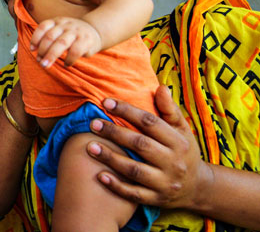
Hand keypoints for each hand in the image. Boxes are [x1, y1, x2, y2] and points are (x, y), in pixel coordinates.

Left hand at [30, 16, 101, 66]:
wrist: (95, 30)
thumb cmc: (71, 34)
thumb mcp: (59, 30)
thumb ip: (48, 38)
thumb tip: (37, 55)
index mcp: (57, 21)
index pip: (43, 27)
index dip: (35, 38)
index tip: (32, 49)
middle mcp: (65, 25)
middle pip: (50, 37)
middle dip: (42, 51)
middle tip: (40, 62)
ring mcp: (76, 32)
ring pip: (61, 43)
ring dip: (51, 56)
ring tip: (46, 65)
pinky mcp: (86, 40)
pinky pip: (75, 51)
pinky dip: (69, 59)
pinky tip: (66, 64)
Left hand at [86, 85, 212, 209]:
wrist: (198, 187)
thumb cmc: (183, 151)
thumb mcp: (182, 129)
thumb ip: (169, 109)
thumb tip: (160, 87)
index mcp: (178, 141)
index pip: (150, 122)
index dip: (127, 111)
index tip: (106, 102)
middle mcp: (173, 162)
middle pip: (140, 145)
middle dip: (114, 133)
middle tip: (92, 123)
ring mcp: (165, 183)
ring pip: (134, 170)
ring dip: (110, 158)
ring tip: (89, 147)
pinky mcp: (156, 199)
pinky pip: (134, 194)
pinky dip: (117, 186)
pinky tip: (99, 175)